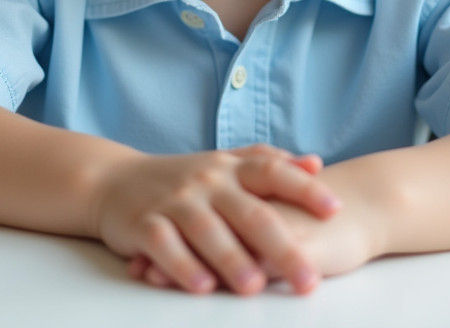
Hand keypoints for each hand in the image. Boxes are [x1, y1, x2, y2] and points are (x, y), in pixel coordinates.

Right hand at [131, 163, 383, 289]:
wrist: (114, 181)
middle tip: (308, 278)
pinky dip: (183, 265)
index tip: (335, 209)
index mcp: (230, 167)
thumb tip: (316, 164)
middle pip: (248, 211)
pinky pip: (165, 244)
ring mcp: (175, 201)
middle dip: (281, 246)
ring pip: (208, 230)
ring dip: (232, 260)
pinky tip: (202, 286)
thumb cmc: (182, 178)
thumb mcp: (224, 163)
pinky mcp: (145, 224)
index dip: (303, 188)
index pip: (272, 171)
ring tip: (255, 287)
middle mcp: (206, 180)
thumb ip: (268, 162)